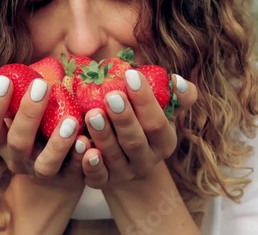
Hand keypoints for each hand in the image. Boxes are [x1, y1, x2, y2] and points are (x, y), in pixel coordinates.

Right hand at [0, 76, 86, 192]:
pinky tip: (87, 141)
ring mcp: (42, 172)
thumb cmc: (31, 130)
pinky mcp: (68, 178)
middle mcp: (18, 160)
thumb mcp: (13, 115)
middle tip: (41, 85)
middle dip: (29, 114)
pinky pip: (75, 171)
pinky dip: (81, 158)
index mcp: (1, 142)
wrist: (54, 174)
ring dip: (58, 143)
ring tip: (71, 120)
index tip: (5, 80)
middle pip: (18, 142)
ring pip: (46, 164)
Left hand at [81, 71, 196, 189]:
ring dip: (103, 135)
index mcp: (164, 142)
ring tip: (92, 113)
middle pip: (135, 141)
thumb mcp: (163, 114)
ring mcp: (124, 173)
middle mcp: (146, 161)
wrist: (127, 163)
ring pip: (113, 156)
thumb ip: (175, 97)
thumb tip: (177, 80)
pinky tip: (80, 144)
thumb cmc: (144, 127)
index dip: (145, 100)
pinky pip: (96, 176)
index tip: (131, 74)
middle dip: (123, 118)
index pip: (157, 122)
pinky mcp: (103, 182)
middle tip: (111, 95)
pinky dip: (89, 163)